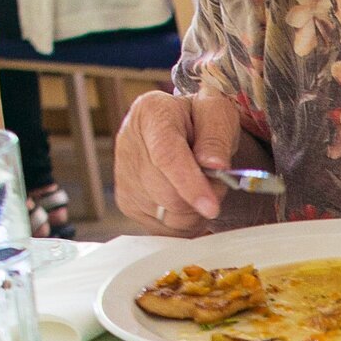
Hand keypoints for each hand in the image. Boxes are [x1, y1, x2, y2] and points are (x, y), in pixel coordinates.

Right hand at [114, 92, 243, 232]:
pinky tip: (187, 198)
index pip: (167, 157)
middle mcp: (128, 143)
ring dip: (195, 211)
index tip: (212, 208)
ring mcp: (123, 175)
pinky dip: (183, 221)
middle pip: (167, 194)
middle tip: (217, 180)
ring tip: (201, 185)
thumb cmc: (201, 119)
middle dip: (202, 196)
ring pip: (167, 216)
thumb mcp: (217, 113)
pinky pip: (162, 227)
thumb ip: (217, 136)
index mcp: (151, 113)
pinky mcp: (126, 201)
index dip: (190, 185)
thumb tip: (214, 165)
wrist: (183, 126)